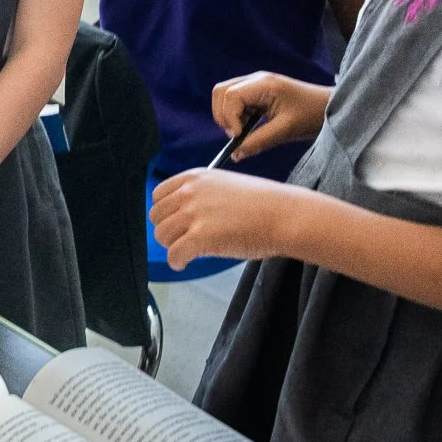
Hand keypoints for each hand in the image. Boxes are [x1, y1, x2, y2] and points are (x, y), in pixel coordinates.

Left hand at [149, 169, 312, 268]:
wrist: (285, 215)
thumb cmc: (264, 204)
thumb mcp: (226, 185)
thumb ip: (203, 195)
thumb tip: (187, 214)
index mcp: (195, 177)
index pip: (159, 194)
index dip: (165, 212)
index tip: (174, 223)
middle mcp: (190, 192)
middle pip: (156, 216)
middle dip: (167, 230)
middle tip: (182, 240)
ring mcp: (193, 214)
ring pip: (161, 235)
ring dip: (172, 246)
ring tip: (186, 252)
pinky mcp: (200, 237)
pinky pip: (174, 254)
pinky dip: (177, 262)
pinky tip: (185, 264)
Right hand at [212, 73, 331, 160]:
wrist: (330, 108)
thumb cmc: (312, 115)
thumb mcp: (286, 130)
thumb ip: (259, 141)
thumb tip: (235, 154)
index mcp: (264, 84)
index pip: (230, 96)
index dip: (229, 118)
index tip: (238, 137)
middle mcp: (256, 80)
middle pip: (221, 92)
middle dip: (223, 116)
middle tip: (237, 135)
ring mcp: (255, 85)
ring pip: (224, 96)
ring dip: (227, 116)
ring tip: (242, 132)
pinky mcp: (257, 93)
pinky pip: (235, 102)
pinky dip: (235, 116)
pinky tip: (249, 127)